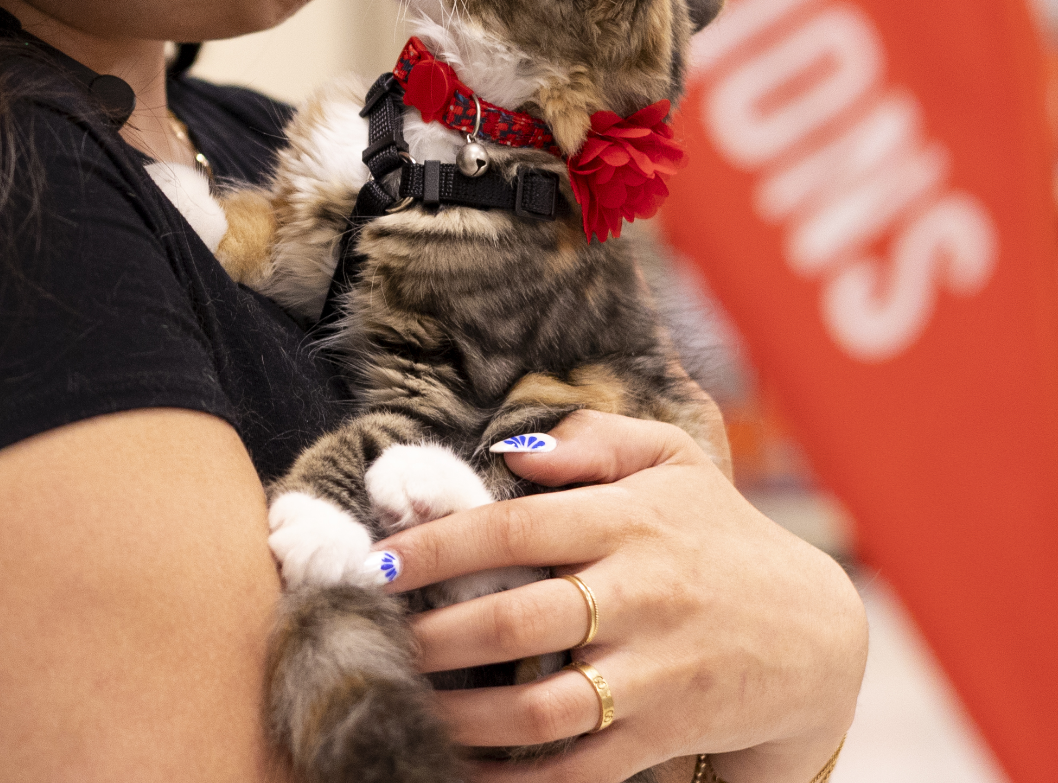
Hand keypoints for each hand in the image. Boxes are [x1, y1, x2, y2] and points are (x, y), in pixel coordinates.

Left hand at [369, 411, 866, 782]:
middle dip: (432, 635)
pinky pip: (578, 767)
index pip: (514, 528)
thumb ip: (593, 441)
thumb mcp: (672, 460)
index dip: (438, 546)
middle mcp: (638, 594)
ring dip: (460, 713)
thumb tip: (510, 451)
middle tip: (375, 637)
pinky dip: (515, 777)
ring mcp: (653, 671)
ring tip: (405, 702)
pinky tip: (463, 766)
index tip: (377, 560)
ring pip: (538, 706)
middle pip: (514, 620)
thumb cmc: (720, 533)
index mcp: (627, 520)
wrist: (814, 632)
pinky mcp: (665, 730)